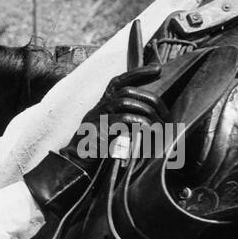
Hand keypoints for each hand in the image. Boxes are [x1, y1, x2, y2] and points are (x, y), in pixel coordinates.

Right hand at [22, 64, 167, 218]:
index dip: (138, 73)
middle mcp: (97, 109)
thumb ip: (123, 122)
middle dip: (149, 98)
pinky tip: (149, 132)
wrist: (73, 170)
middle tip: (164, 113)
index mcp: (100, 107)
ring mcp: (96, 119)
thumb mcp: (108, 133)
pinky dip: (140, 124)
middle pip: (126, 91)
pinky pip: (123, 121)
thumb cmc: (94, 155)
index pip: (118, 82)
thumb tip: (151, 118)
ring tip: (159, 126)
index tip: (158, 69)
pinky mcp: (98, 131)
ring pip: (125, 102)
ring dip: (146, 112)